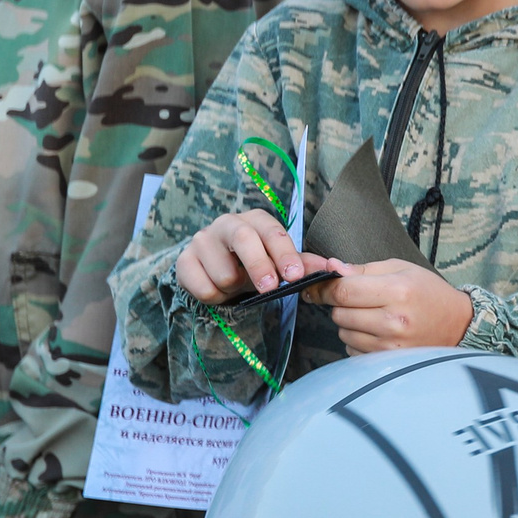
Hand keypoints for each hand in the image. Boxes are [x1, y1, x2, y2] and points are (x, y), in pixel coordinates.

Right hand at [175, 208, 304, 302]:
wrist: (213, 268)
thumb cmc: (253, 261)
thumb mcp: (279, 261)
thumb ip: (304, 264)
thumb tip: (333, 268)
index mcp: (256, 220)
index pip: (273, 232)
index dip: (285, 254)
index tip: (295, 275)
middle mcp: (227, 223)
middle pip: (244, 240)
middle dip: (259, 266)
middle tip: (270, 288)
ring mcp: (202, 240)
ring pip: (224, 273)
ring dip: (235, 289)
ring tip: (236, 284)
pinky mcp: (184, 261)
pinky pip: (204, 288)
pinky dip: (215, 297)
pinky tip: (217, 287)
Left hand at [304, 257, 473, 351]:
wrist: (457, 325)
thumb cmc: (428, 292)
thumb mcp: (401, 269)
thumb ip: (364, 269)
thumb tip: (332, 269)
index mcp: (397, 291)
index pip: (344, 291)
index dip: (324, 288)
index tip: (316, 287)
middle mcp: (393, 321)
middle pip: (340, 314)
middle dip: (341, 305)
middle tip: (359, 300)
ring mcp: (390, 346)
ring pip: (343, 333)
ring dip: (349, 324)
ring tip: (373, 316)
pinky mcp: (387, 362)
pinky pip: (352, 350)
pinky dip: (358, 340)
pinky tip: (377, 333)